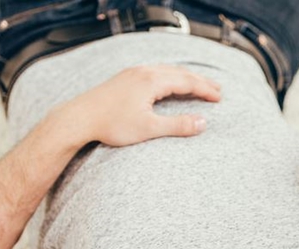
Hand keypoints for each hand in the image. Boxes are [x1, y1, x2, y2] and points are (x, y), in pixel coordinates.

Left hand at [55, 64, 221, 147]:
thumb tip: (203, 123)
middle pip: (179, 73)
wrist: (78, 118)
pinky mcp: (125, 78)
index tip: (219, 97)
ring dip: (185, 78)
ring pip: (167, 71)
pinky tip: (170, 83)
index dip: (205, 89)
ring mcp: (133, 73)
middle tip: (217, 89)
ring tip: (199, 85)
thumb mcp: (149, 128)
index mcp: (152, 81)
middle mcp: (143, 72)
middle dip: (199, 82)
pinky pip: (155, 72)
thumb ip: (178, 125)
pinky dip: (170, 77)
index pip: (186, 82)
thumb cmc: (111, 124)